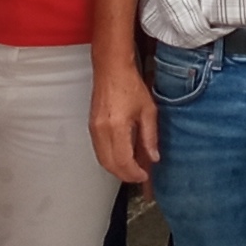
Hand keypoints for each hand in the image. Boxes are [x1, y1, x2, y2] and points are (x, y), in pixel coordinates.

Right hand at [91, 63, 159, 186]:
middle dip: (125, 175)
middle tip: (139, 176)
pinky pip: (99, 151)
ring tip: (133, 168)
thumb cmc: (129, 84)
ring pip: (103, 160)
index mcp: (117, 127)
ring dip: (117, 168)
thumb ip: (150, 136)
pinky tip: (123, 156)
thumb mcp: (148, 110)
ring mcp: (94, 129)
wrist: (111, 69)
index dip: (134, 173)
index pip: (123, 161)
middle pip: (110, 165)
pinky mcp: (91, 127)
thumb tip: (153, 156)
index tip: (144, 176)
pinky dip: (110, 159)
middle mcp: (102, 131)